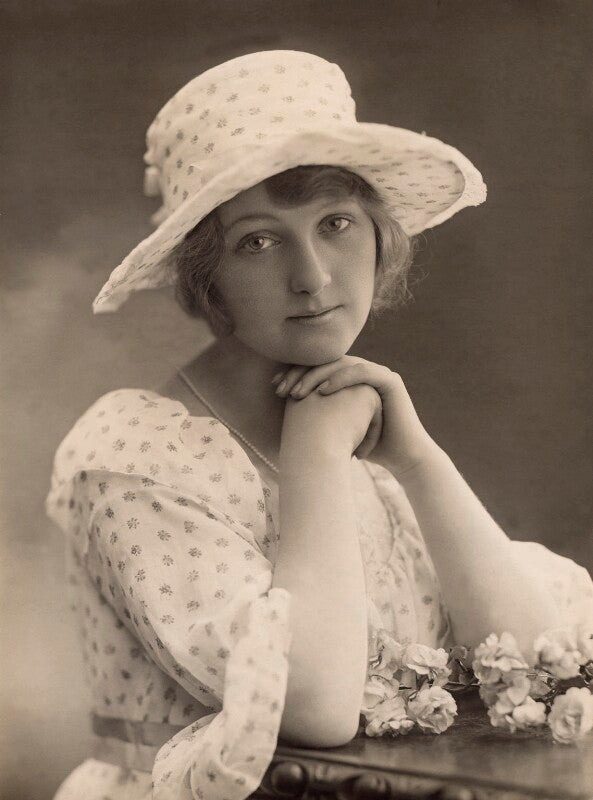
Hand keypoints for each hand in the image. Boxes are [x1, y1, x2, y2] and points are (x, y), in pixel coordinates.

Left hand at [274, 356, 436, 476]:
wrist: (402, 458)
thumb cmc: (367, 447)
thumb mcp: (336, 429)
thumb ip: (318, 416)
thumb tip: (283, 416)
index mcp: (350, 380)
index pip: (318, 368)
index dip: (295, 374)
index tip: (275, 387)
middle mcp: (364, 372)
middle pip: (327, 362)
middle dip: (300, 373)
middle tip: (280, 388)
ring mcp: (378, 374)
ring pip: (341, 364)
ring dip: (316, 375)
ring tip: (297, 392)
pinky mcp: (390, 381)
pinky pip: (362, 372)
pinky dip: (341, 378)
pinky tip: (323, 391)